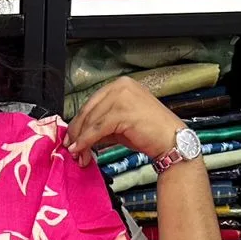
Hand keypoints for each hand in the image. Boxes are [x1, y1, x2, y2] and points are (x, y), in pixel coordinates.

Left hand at [64, 77, 184, 167]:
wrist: (170, 139)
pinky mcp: (122, 111)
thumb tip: (79, 135)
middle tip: (69, 147)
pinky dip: (86, 141)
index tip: (71, 137)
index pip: (91, 103)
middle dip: (77, 131)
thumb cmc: (149, 132)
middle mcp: (120, 86)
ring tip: (77, 154)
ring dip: (80, 139)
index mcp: (120, 85)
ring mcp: (122, 97)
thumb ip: (101, 124)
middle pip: (88, 110)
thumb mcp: (119, 124)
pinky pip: (97, 129)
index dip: (79, 122)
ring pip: (91, 120)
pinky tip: (81, 150)